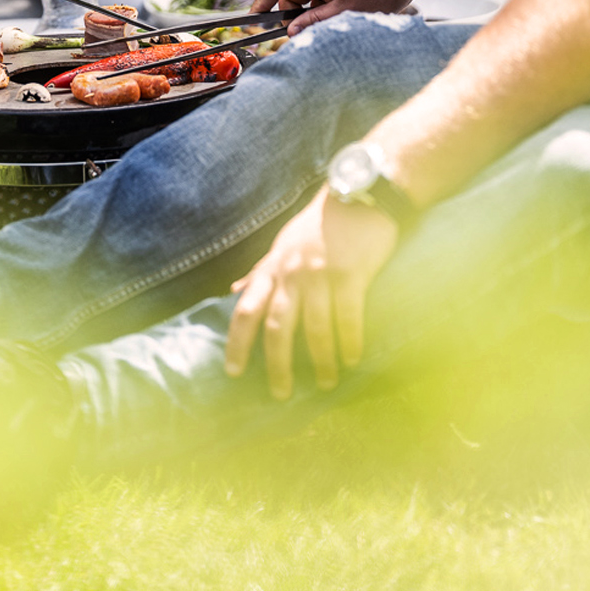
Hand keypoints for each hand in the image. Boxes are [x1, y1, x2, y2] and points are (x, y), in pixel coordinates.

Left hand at [225, 187, 398, 398]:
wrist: (356, 197)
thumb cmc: (316, 226)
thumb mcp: (281, 246)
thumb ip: (259, 271)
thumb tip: (233, 290)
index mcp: (272, 269)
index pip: (245, 310)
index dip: (237, 342)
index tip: (233, 371)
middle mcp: (290, 273)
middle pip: (276, 326)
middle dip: (277, 363)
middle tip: (280, 393)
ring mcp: (319, 274)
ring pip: (314, 328)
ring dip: (320, 360)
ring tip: (325, 383)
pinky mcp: (349, 274)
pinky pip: (348, 316)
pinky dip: (350, 342)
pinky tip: (353, 360)